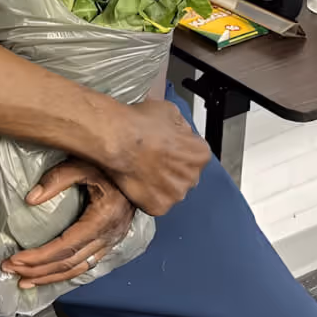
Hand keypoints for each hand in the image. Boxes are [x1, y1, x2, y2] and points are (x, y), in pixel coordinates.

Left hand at [0, 160, 134, 287]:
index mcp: (102, 219)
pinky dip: (66, 272)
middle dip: (38, 270)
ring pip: (79, 269)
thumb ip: (57, 179)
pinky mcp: (111, 241)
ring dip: (50, 277)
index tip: (15, 260)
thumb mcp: (82, 164)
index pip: (65, 247)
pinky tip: (51, 275)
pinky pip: (87, 264)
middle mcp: (109, 236)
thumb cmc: (109, 163)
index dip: (39, 258)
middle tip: (11, 271)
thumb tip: (30, 199)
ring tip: (25, 281)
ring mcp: (112, 241)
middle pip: (69, 263)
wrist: (142, 168)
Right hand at [108, 99, 210, 215]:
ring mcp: (175, 194)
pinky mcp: (158, 207)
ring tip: (143, 169)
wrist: (117, 139)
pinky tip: (138, 180)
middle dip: (173, 167)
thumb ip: (181, 126)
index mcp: (199, 154)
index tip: (167, 145)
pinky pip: (156, 202)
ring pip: (172, 190)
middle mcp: (192, 177)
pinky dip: (148, 194)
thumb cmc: (140, 124)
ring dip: (161, 182)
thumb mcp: (169, 110)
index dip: (179, 147)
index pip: (195, 153)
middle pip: (185, 174)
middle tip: (154, 157)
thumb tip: (180, 132)